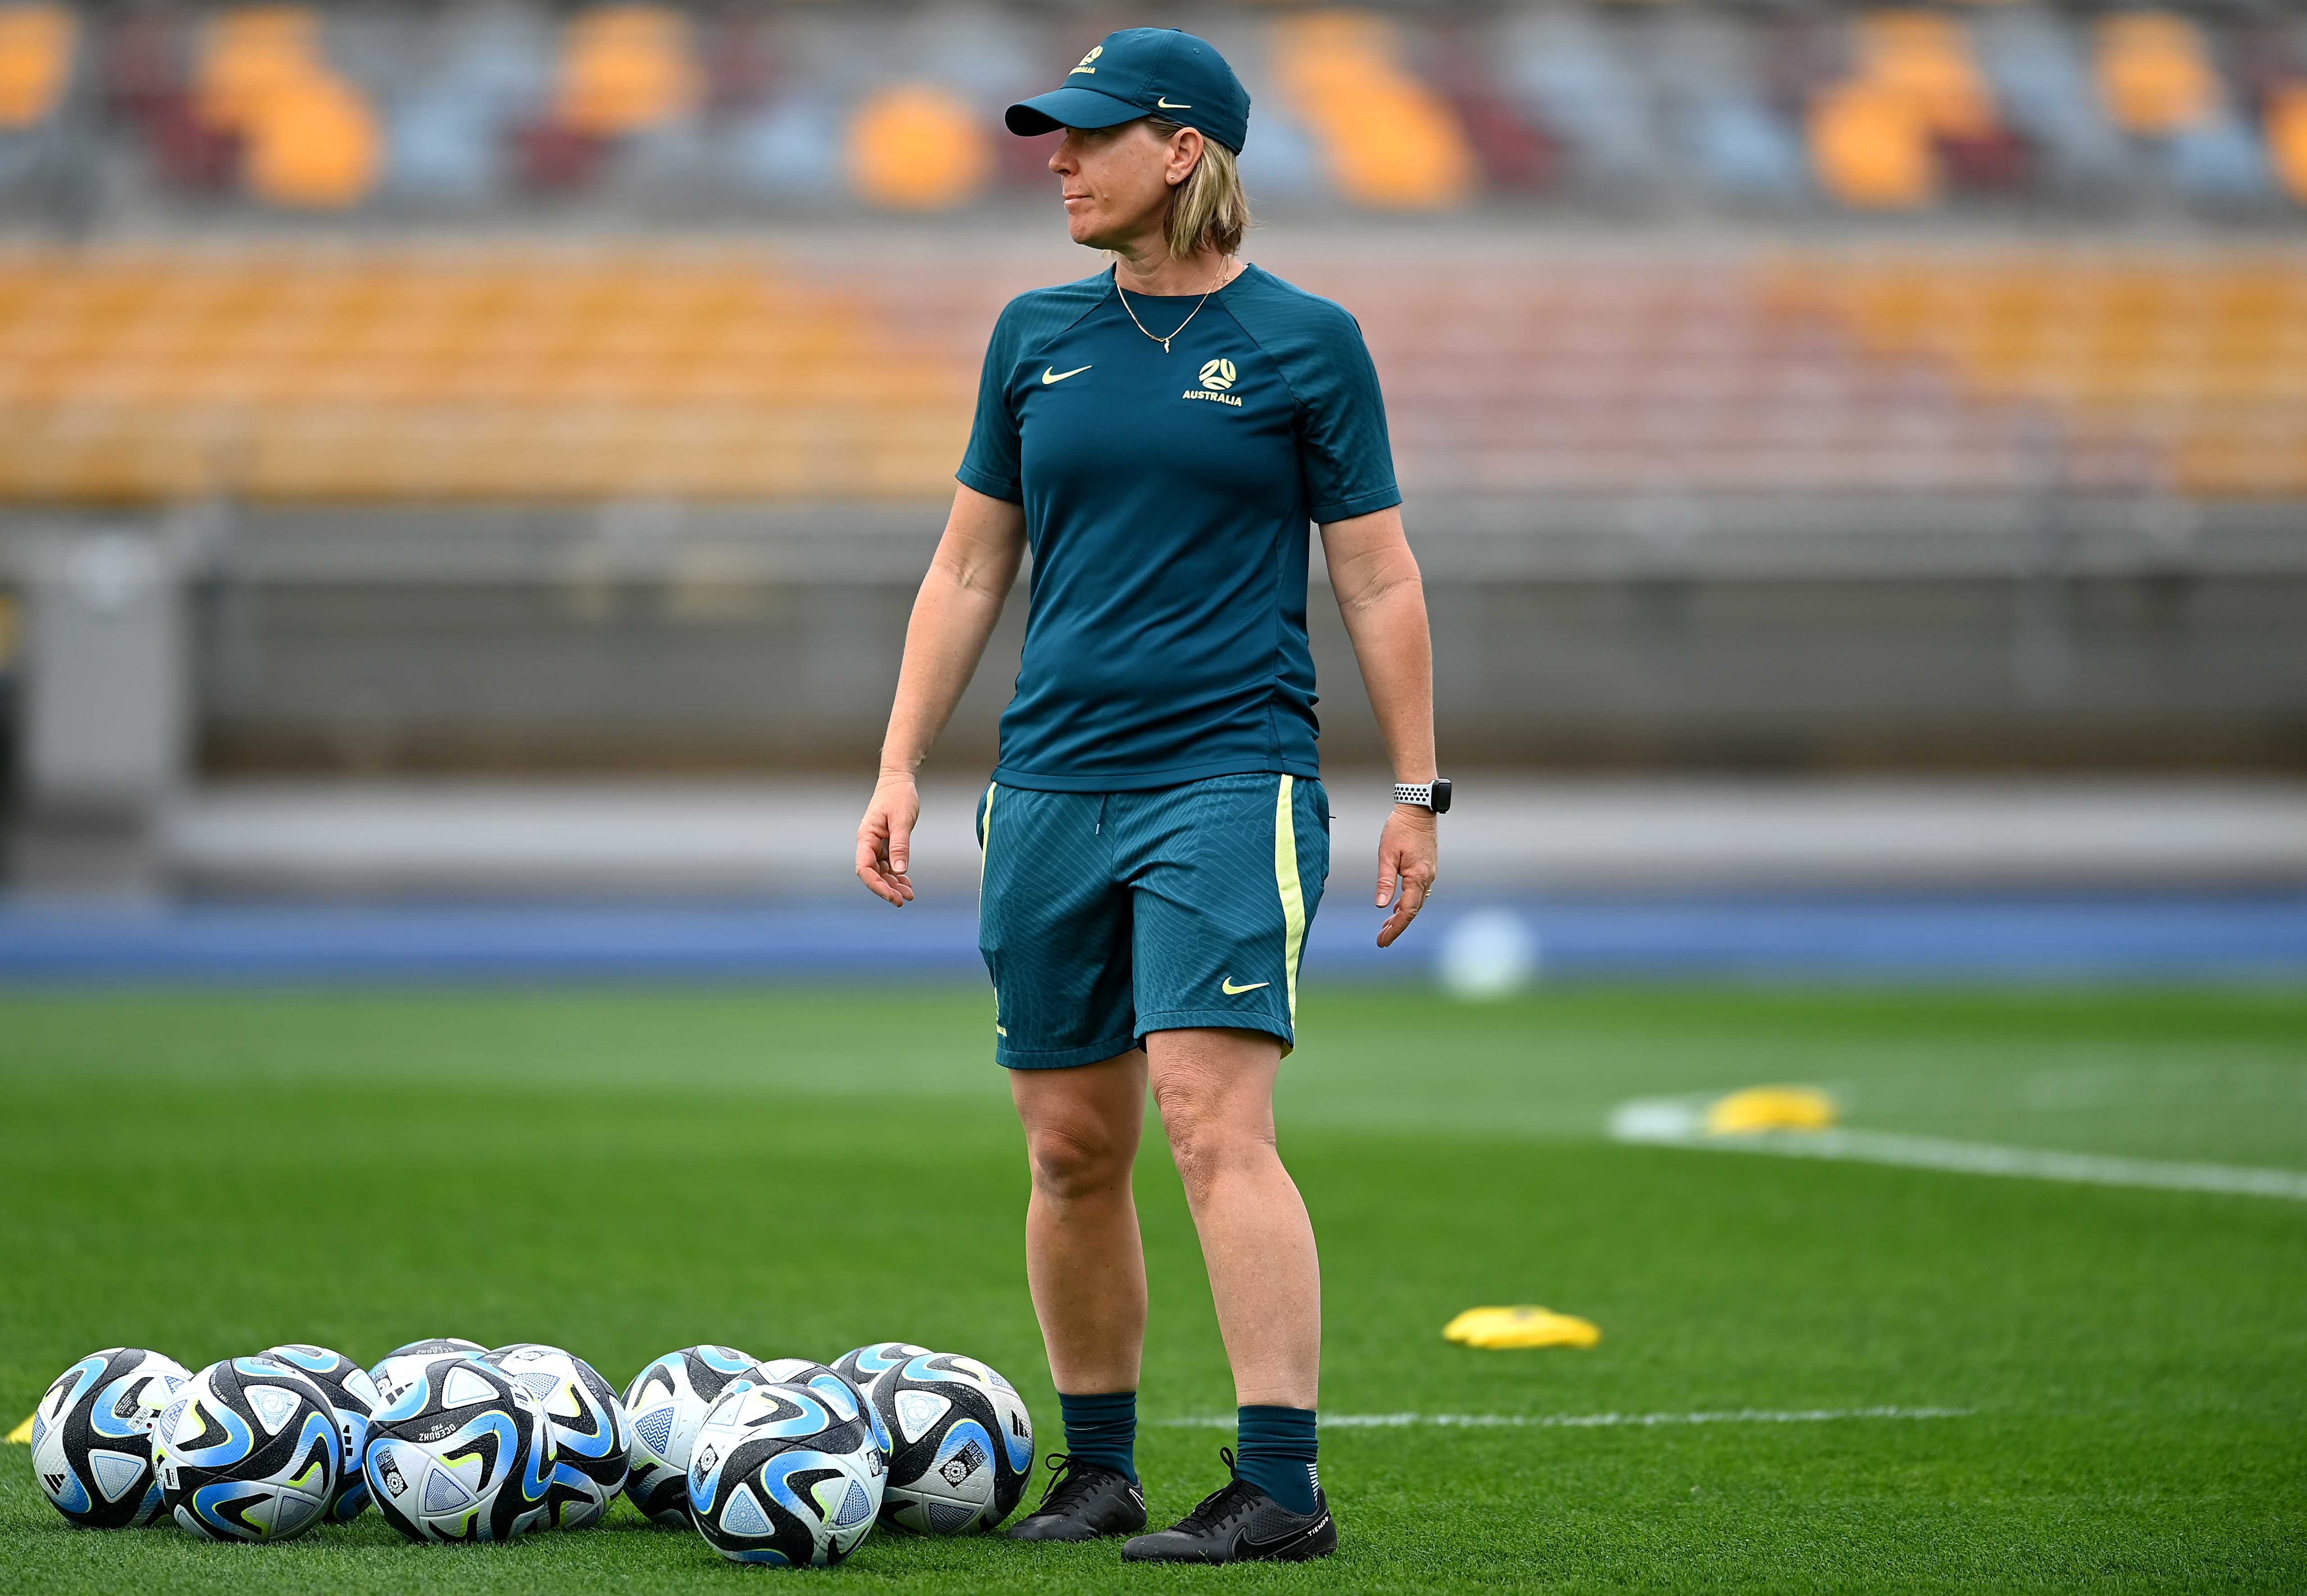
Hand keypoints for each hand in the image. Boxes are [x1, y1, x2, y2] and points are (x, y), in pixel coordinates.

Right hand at [855, 774, 920, 905]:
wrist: (899, 782)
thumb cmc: (898, 796)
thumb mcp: (901, 820)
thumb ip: (900, 845)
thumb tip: (899, 870)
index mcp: (866, 837)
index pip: (865, 868)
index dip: (876, 885)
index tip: (891, 896)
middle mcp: (868, 843)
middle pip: (872, 874)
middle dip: (886, 889)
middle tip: (903, 900)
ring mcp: (877, 845)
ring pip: (882, 872)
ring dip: (893, 885)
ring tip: (909, 895)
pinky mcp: (886, 844)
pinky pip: (889, 865)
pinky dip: (897, 875)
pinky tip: (907, 884)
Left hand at [1375, 804, 1436, 947]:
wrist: (1418, 809)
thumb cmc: (1400, 828)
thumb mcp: (1387, 854)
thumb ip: (1385, 880)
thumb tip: (1381, 905)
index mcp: (1418, 877)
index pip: (1407, 911)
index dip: (1395, 928)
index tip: (1383, 941)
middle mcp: (1427, 878)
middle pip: (1413, 910)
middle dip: (1397, 926)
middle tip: (1381, 940)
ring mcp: (1429, 873)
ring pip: (1416, 902)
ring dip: (1401, 916)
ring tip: (1385, 927)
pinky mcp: (1427, 868)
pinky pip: (1418, 892)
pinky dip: (1407, 903)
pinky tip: (1397, 907)